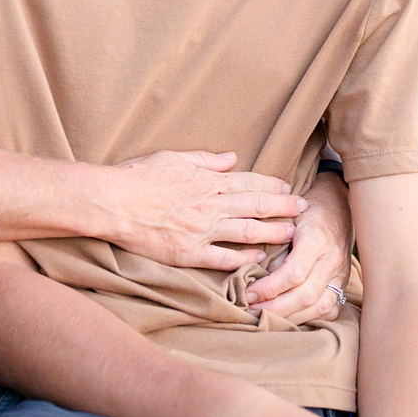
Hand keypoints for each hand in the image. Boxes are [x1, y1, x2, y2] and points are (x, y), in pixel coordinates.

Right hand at [102, 150, 304, 270]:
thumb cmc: (138, 176)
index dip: (272, 185)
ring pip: (247, 231)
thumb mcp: (173, 158)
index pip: (249, 182)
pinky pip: (222, 258)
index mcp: (207, 182)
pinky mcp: (188, 253)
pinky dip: (243, 259)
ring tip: (292, 234)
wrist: (113, 201)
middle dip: (283, 207)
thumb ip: (205, 159)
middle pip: (256, 205)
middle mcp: (210, 205)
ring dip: (272, 232)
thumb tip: (231, 157)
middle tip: (304, 209)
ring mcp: (201, 230)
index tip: (288, 188)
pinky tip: (258, 259)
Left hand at [247, 169, 352, 323]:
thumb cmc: (305, 209)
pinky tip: (290, 318)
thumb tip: (257, 277)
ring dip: (290, 317)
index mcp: (317, 238)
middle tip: (251, 310)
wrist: (337, 204)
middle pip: (305, 295)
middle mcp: (332, 258)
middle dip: (275, 308)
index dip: (269, 288)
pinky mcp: (344, 282)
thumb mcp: (285, 217)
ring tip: (266, 318)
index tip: (248, 293)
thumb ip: (274, 244)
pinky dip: (310, 317)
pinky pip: (330, 309)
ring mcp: (341, 272)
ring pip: (319, 307)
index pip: (293, 273)